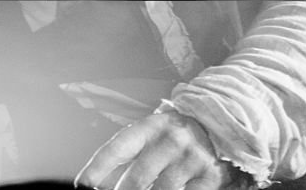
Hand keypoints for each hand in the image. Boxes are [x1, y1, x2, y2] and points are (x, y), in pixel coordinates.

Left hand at [76, 112, 243, 189]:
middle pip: (138, 176)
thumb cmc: (177, 133)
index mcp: (151, 126)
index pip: (117, 148)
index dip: (97, 168)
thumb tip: (102, 179)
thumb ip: (131, 150)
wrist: (222, 122)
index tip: (83, 185)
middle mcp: (171, 139)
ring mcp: (192, 157)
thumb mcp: (153, 131)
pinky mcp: (211, 175)